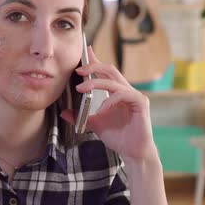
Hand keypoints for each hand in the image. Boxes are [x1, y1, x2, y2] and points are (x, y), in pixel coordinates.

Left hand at [60, 46, 155, 160]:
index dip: (96, 60)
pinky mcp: (141, 103)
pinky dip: (109, 101)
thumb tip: (64, 112)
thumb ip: (80, 116)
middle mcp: (126, 90)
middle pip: (110, 70)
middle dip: (93, 66)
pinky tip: (100, 110)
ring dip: (95, 83)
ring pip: (114, 81)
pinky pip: (123, 95)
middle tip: (78, 70)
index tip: (86, 51)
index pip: (105, 72)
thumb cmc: (117, 137)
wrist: (132, 152)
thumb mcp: (93, 124)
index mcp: (116, 92)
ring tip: (81, 89)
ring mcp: (134, 95)